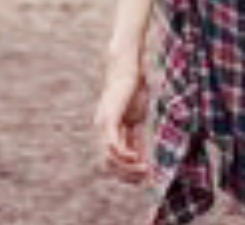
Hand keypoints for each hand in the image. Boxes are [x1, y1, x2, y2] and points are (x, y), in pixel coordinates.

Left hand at [94, 52, 149, 184]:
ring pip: (107, 159)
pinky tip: (135, 157)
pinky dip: (123, 155)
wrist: (127, 66)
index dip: (126, 174)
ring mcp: (103, 125)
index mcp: (106, 132)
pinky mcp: (108, 118)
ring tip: (143, 169)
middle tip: (144, 176)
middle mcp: (100, 131)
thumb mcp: (136, 118)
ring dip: (126, 169)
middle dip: (126, 176)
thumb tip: (140, 158)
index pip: (110, 163)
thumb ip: (135, 137)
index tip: (143, 177)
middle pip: (107, 166)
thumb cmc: (132, 89)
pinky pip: (111, 145)